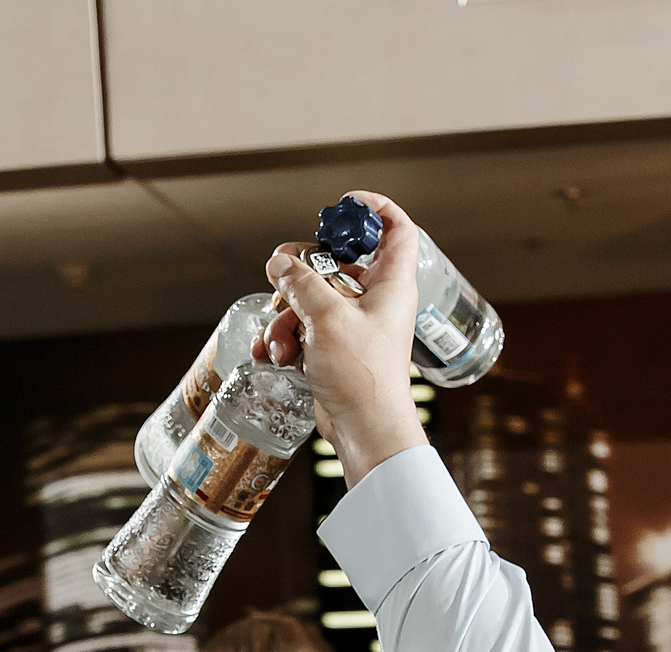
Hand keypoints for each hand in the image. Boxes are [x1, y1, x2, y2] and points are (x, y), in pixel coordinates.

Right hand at [259, 190, 429, 485]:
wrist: (364, 429)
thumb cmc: (363, 376)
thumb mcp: (328, 318)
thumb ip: (301, 283)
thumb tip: (280, 263)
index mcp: (391, 283)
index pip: (396, 229)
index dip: (375, 209)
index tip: (345, 204)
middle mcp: (376, 300)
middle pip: (337, 263)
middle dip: (302, 272)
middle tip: (281, 274)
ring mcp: (354, 324)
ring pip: (312, 298)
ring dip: (286, 316)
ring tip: (281, 342)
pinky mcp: (335, 348)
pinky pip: (305, 328)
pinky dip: (287, 339)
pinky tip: (274, 356)